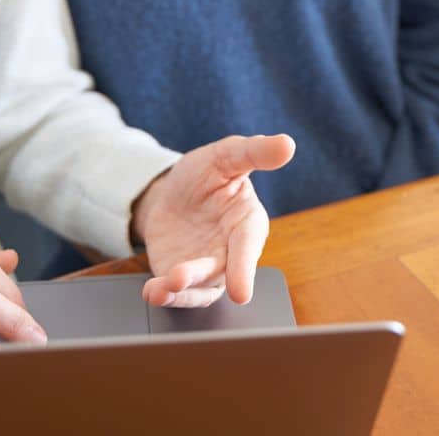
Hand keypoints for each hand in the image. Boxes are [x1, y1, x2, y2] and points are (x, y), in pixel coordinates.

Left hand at [133, 134, 295, 307]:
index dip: (244, 270)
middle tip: (179, 277)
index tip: (242, 294)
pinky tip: (151, 291)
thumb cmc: (207, 174)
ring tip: (160, 288)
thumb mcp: (227, 156)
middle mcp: (231, 253)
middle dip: (200, 278)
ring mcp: (206, 270)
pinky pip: (176, 293)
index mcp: (248, 224)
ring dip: (181, 292)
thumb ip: (256, 152)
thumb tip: (287, 144)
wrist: (172, 192)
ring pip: (199, 289)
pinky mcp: (181, 279)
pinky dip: (164, 295)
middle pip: (222, 274)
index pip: (248, 247)